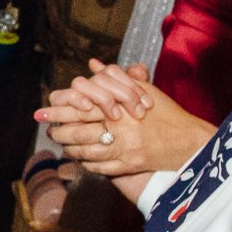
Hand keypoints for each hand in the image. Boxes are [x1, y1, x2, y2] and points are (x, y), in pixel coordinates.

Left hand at [39, 67, 213, 177]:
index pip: (81, 109)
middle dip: (59, 132)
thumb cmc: (166, 113)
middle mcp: (120, 131)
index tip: (42, 112)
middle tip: (48, 130)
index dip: (59, 111)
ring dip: (69, 148)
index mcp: (121, 110)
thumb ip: (116, 78)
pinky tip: (79, 157)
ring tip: (61, 143)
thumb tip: (93, 64)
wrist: (189, 142)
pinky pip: (99, 167)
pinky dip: (86, 162)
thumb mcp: (143, 90)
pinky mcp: (128, 167)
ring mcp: (124, 151)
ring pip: (85, 152)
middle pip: (78, 133)